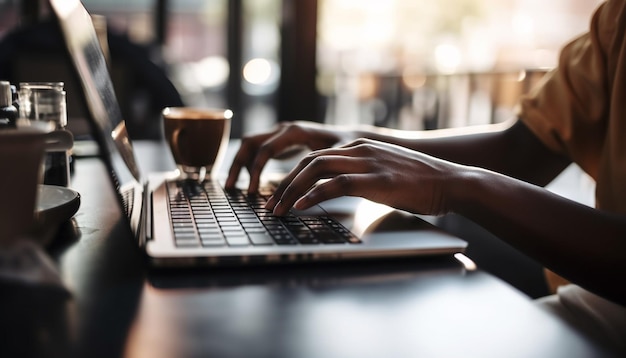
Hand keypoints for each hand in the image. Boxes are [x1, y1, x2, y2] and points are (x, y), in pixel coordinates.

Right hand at [226, 121, 353, 191]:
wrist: (353, 137)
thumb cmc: (346, 147)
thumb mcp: (336, 157)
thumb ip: (320, 169)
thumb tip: (306, 189)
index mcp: (295, 131)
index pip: (266, 149)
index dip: (257, 171)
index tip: (253, 192)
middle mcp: (285, 129)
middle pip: (251, 143)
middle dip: (239, 165)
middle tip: (232, 188)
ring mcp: (281, 133)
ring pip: (252, 145)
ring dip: (243, 165)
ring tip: (236, 187)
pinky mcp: (282, 141)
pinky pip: (260, 150)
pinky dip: (253, 165)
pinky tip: (253, 184)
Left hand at [266, 138, 467, 215]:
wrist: (452, 181)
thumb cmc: (421, 183)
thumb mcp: (384, 172)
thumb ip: (361, 175)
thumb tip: (340, 189)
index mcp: (359, 146)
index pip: (315, 157)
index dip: (292, 176)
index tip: (279, 194)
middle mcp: (359, 148)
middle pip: (309, 162)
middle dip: (284, 184)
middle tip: (269, 204)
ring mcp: (367, 161)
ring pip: (316, 170)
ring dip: (291, 190)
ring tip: (277, 209)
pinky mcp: (376, 178)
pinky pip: (335, 185)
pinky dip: (313, 195)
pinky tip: (299, 208)